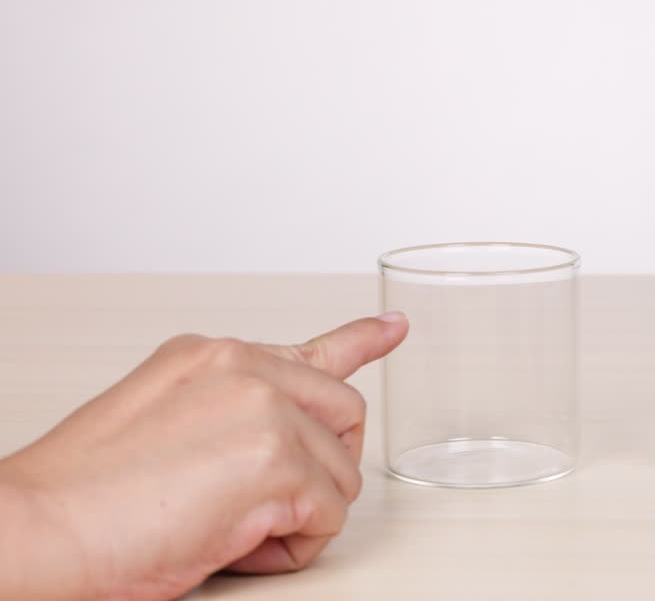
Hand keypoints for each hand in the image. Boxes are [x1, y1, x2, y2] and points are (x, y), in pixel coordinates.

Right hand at [0, 313, 407, 599]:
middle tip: (264, 501)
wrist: (36, 531)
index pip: (314, 347)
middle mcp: (248, 369)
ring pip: (342, 474)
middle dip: (320, 467)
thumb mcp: (164, 422)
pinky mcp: (278, 461)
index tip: (396, 327)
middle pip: (344, 417)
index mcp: (215, 356)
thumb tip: (288, 439)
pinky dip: (293, 548)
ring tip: (228, 528)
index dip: (362, 340)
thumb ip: (233, 412)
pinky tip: (236, 545)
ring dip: (300, 515)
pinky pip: (330, 517)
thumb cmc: (86, 496)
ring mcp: (266, 409)